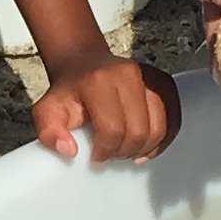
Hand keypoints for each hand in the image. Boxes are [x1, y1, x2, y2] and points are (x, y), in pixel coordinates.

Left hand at [33, 49, 181, 166]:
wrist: (83, 64)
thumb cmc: (68, 92)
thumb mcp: (47, 111)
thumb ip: (49, 132)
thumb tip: (69, 151)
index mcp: (99, 81)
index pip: (112, 129)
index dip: (105, 151)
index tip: (95, 155)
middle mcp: (128, 73)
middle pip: (139, 131)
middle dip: (125, 151)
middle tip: (111, 153)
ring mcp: (149, 76)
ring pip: (160, 127)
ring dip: (144, 148)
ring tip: (126, 149)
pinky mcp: (163, 81)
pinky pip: (174, 118)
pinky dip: (163, 139)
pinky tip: (148, 147)